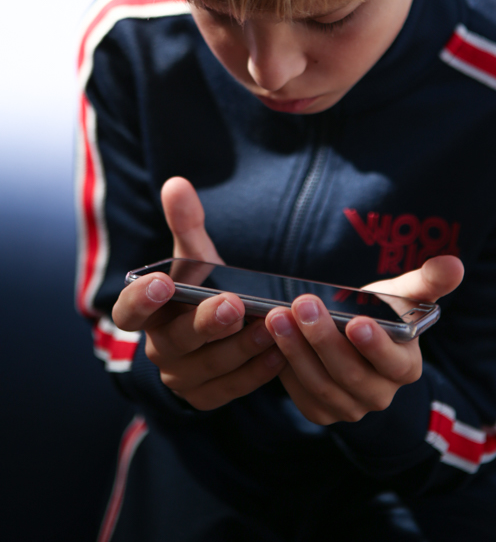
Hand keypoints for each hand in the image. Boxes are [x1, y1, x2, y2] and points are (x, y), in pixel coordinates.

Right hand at [111, 177, 285, 408]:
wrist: (225, 329)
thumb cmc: (204, 286)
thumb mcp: (197, 255)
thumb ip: (186, 223)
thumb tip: (176, 184)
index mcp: (146, 313)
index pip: (128, 312)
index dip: (141, 300)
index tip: (163, 282)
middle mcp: (158, 348)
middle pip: (175, 342)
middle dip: (204, 323)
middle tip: (232, 304)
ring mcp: (181, 377)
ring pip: (208, 367)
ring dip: (239, 347)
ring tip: (268, 325)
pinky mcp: (207, 397)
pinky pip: (230, 390)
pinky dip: (255, 373)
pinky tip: (280, 354)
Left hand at [264, 255, 463, 424]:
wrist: (354, 337)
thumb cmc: (381, 312)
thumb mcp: (403, 294)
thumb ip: (428, 281)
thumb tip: (455, 264)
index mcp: (406, 368)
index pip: (393, 362)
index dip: (375, 344)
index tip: (356, 321)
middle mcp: (380, 395)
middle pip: (350, 373)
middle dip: (324, 338)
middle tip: (302, 304)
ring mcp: (349, 408)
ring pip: (321, 385)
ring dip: (296, 350)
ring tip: (278, 316)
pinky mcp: (320, 411)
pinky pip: (300, 395)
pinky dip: (284, 368)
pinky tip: (270, 339)